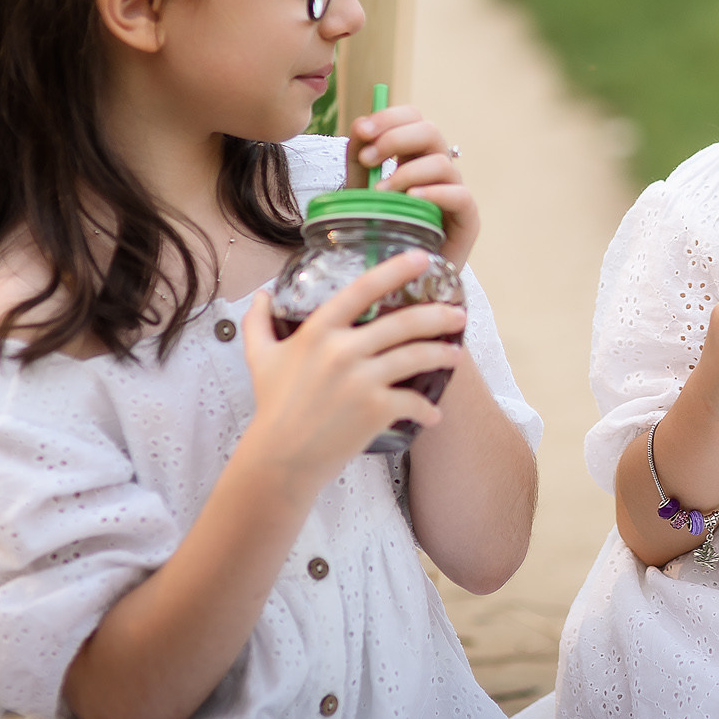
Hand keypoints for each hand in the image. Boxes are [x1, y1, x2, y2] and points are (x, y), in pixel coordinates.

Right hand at [235, 249, 467, 494]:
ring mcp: (361, 379)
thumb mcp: (260, 358)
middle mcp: (342, 350)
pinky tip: (433, 414)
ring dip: (443, 354)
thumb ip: (259, 322)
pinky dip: (427, 408)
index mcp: (318, 331)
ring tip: (456, 355)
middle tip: (458, 313)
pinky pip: (414, 401)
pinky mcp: (375, 410)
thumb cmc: (272, 407)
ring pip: (416, 356)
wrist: (279, 460)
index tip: (422, 258)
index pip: (363, 289)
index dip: (396, 269)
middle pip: (403, 322)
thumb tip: (262, 294)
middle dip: (438, 315)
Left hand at [349, 106, 477, 267]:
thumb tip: (362, 127)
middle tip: (369, 160)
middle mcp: (438, 168)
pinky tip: (410, 200)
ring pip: (441, 162)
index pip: (412, 117)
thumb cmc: (382, 231)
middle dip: (395, 139)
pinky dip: (433, 193)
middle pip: (430, 130)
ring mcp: (454, 191)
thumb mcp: (360, 188)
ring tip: (381, 194)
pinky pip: (459, 195)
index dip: (389, 117)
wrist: (399, 278)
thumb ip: (359, 156)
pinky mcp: (467, 219)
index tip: (363, 131)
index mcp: (414, 155)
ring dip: (406, 172)